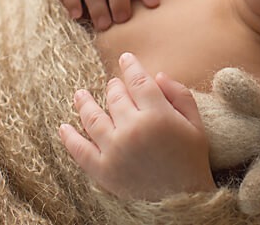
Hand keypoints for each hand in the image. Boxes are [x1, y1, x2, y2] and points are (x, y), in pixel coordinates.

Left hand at [59, 53, 215, 200]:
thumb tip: (157, 74)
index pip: (138, 81)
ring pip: (93, 117)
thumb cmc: (191, 160)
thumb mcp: (196, 124)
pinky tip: (63, 127)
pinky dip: (68, 137)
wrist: (183, 201)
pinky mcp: (103, 170)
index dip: (131, 66)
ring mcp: (115, 150)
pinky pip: (79, 149)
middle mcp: (133, 128)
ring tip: (80, 94)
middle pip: (116, 96)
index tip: (125, 58)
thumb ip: (179, 95)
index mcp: (158, 115)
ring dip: (84, 103)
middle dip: (114, 86)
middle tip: (113, 83)